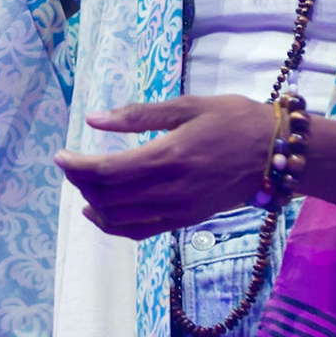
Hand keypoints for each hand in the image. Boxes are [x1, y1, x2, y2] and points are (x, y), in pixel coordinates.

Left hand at [53, 95, 273, 239]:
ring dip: (94, 201)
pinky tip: (99, 211)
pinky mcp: (185, 221)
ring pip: (119, 217)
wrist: (276, 154)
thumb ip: (139, 116)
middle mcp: (169, 190)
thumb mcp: (187, 106)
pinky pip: (139, 231)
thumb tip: (94, 118)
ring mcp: (177, 210)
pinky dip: (113, 225)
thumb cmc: (234, 119)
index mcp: (168, 157)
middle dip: (81, 181)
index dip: (77, 165)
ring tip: (85, 181)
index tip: (59, 155)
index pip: (108, 171)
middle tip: (71, 163)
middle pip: (108, 195)